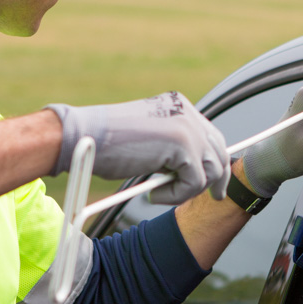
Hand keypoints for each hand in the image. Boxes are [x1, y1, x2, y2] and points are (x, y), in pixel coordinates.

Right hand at [47, 92, 229, 204]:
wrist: (83, 137)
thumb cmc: (103, 144)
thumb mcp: (147, 141)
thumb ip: (172, 148)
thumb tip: (194, 170)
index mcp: (179, 107)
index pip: (211, 136)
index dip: (214, 161)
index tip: (214, 183)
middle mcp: (187, 112)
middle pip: (219, 151)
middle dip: (217, 179)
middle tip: (214, 197)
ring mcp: (187, 127)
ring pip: (211, 170)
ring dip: (187, 189)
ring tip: (159, 193)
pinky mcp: (183, 145)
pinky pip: (195, 182)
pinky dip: (176, 195)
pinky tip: (153, 194)